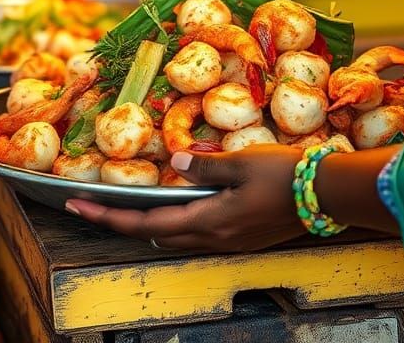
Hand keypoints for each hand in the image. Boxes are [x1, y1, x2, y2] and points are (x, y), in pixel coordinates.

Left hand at [64, 147, 304, 252]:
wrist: (324, 195)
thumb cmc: (284, 174)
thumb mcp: (242, 162)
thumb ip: (205, 166)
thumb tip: (174, 163)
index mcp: (208, 221)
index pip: (145, 222)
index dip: (109, 215)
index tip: (78, 206)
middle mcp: (213, 237)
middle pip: (154, 236)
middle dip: (118, 222)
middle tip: (89, 207)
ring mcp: (228, 241)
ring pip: (174, 238)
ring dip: (145, 226)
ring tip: (122, 209)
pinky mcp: (241, 238)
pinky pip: (195, 236)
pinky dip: (173, 225)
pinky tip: (174, 210)